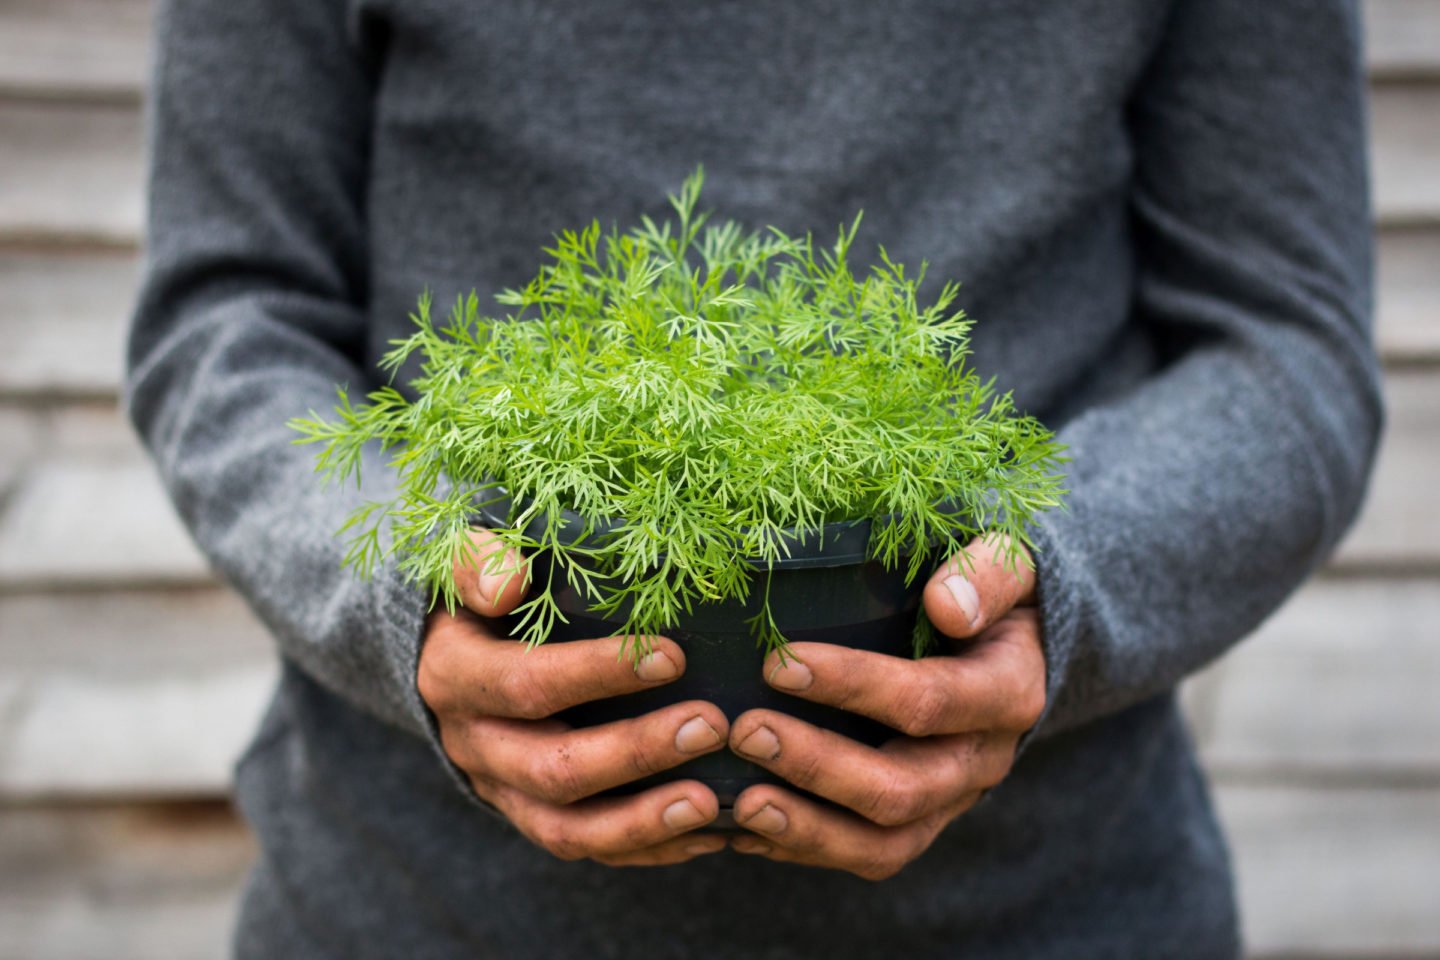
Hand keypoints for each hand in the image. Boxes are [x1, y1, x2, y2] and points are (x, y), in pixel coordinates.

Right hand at [418, 529, 730, 865]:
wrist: (447, 652)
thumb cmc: (482, 593)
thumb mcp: (468, 563)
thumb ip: (481, 562)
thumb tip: (509, 581)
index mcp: (456, 677)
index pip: (527, 685)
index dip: (598, 674)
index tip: (675, 655)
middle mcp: (473, 745)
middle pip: (553, 771)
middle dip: (636, 754)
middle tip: (712, 726)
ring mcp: (503, 791)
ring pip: (569, 831)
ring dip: (644, 823)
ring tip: (713, 804)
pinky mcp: (534, 816)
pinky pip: (591, 848)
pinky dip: (651, 848)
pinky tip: (711, 832)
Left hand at [726, 535, 1045, 879]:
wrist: (1014, 650)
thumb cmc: (990, 594)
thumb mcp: (1008, 566)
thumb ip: (985, 574)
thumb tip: (946, 602)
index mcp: (1007, 693)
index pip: (929, 701)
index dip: (854, 686)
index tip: (780, 664)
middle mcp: (982, 762)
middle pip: (902, 788)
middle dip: (816, 765)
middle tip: (744, 730)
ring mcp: (949, 802)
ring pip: (883, 844)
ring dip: (806, 827)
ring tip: (740, 803)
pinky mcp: (917, 824)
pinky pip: (863, 855)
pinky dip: (801, 847)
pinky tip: (741, 830)